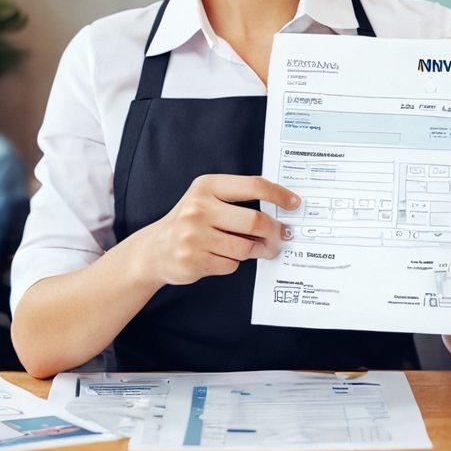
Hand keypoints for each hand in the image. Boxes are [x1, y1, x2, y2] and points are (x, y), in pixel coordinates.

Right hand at [137, 175, 299, 286]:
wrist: (155, 249)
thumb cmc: (191, 221)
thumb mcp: (208, 199)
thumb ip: (238, 201)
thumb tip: (280, 212)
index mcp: (206, 186)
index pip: (253, 186)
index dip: (279, 195)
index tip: (294, 203)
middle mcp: (198, 208)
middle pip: (255, 221)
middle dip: (274, 232)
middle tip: (280, 237)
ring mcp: (194, 236)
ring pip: (245, 247)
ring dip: (255, 251)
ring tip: (253, 249)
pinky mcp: (193, 260)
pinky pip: (231, 264)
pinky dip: (233, 263)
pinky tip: (222, 256)